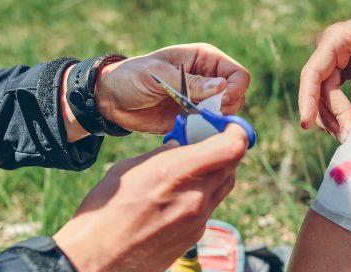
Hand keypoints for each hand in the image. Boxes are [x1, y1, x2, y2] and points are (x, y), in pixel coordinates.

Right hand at [53, 124, 247, 271]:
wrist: (100, 261)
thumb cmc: (106, 212)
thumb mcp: (130, 169)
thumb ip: (162, 155)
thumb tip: (180, 147)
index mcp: (176, 172)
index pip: (231, 148)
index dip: (237, 133)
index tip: (228, 128)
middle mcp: (195, 196)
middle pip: (232, 165)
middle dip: (225, 150)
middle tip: (208, 144)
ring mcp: (199, 219)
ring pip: (224, 186)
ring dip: (217, 172)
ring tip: (193, 169)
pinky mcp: (196, 235)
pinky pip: (211, 207)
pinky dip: (204, 195)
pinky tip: (180, 197)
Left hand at [95, 43, 249, 133]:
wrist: (111, 100)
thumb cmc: (132, 77)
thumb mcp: (159, 75)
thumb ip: (191, 83)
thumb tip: (222, 87)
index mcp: (205, 60)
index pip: (238, 75)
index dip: (233, 90)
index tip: (218, 101)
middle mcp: (208, 80)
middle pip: (238, 97)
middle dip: (225, 108)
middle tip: (200, 113)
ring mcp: (202, 101)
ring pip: (227, 115)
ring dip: (215, 121)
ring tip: (191, 120)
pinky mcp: (193, 119)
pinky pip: (210, 129)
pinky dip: (205, 133)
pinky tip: (189, 131)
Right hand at [298, 0, 350, 140]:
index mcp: (335, 40)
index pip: (312, 73)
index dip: (307, 99)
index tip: (306, 123)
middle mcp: (327, 51)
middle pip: (316, 90)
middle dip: (328, 116)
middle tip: (346, 137)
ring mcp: (331, 63)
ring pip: (321, 97)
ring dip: (331, 119)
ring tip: (348, 137)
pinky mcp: (338, 72)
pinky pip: (330, 97)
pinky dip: (337, 114)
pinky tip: (347, 128)